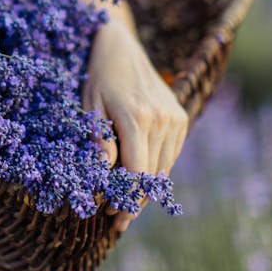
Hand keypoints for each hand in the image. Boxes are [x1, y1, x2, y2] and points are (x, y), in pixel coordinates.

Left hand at [81, 19, 188, 233]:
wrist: (122, 48)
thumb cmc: (99, 78)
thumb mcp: (90, 106)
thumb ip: (99, 139)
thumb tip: (101, 172)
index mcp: (137, 116)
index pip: (136, 170)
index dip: (125, 197)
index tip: (112, 215)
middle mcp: (162, 119)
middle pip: (152, 174)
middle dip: (135, 201)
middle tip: (117, 221)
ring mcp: (175, 118)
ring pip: (163, 168)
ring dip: (147, 191)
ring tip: (127, 208)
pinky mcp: (180, 118)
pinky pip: (170, 155)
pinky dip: (156, 172)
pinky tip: (139, 183)